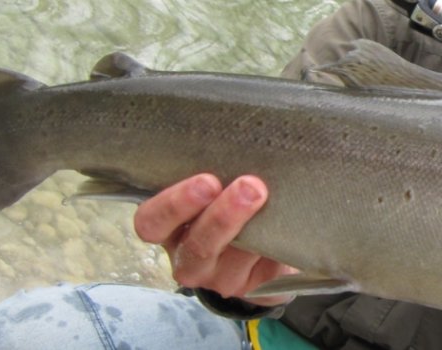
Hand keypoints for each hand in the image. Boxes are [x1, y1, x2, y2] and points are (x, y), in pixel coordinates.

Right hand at [134, 173, 295, 306]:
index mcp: (170, 231)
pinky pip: (268, 270)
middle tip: (250, 187)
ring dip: (257, 229)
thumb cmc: (228, 204)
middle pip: (197, 246)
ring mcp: (222, 279)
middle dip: (223, 216)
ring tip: (275, 201)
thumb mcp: (214, 190)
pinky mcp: (255, 289)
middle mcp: (190, 260)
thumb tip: (239, 140)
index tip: (206, 182)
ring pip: (237, 259)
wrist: (261, 248)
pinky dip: (279, 245)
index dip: (174, 205)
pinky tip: (289, 224)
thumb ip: (216, 173)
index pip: (151, 223)